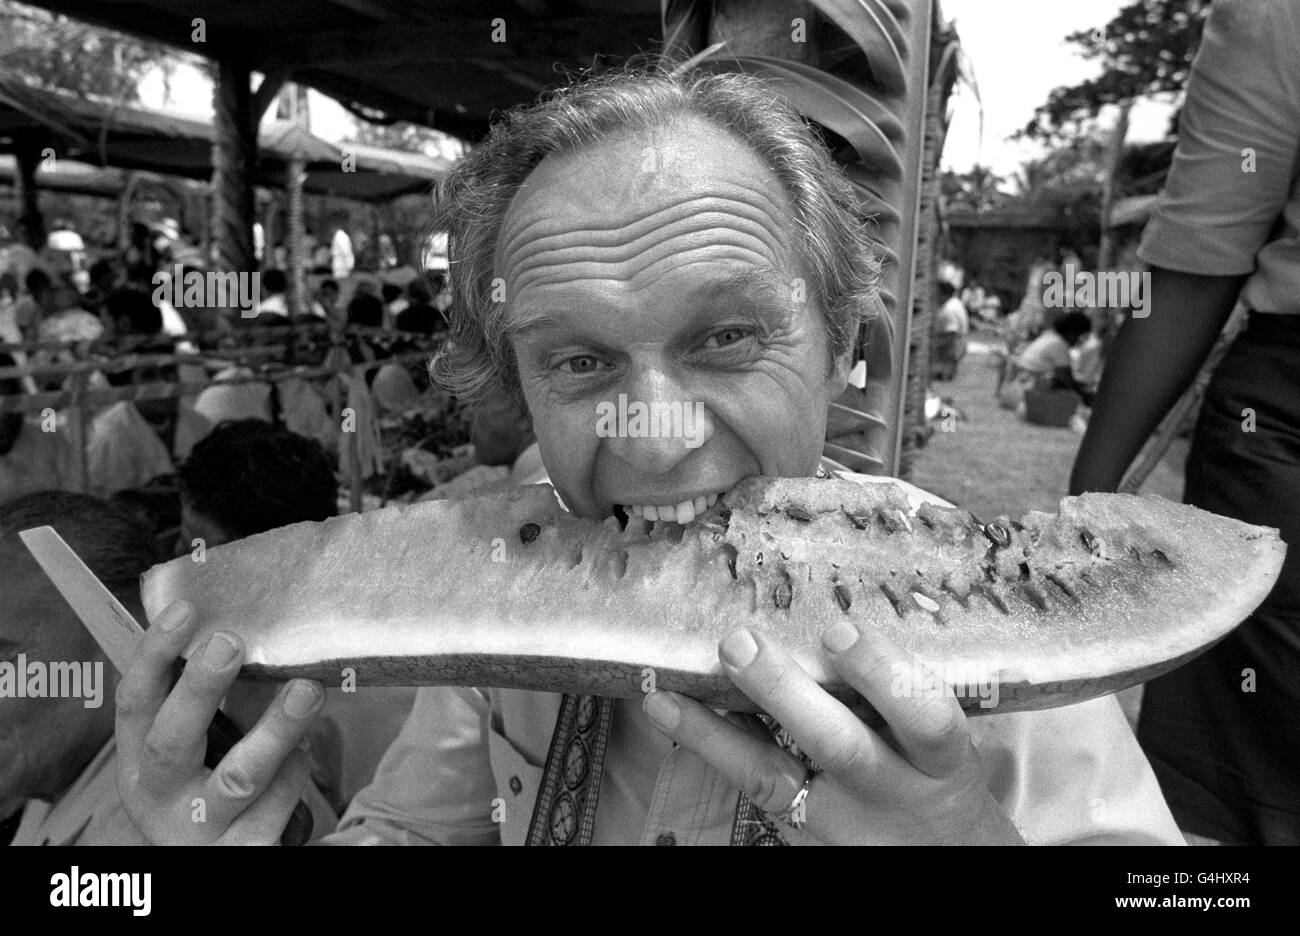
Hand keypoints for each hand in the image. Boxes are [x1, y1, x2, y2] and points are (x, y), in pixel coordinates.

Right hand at [115, 600, 324, 844]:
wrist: (207, 864)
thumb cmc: (202, 790)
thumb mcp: (187, 749)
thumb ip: (200, 699)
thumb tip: (230, 623)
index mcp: (139, 760)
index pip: (135, 701)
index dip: (154, 655)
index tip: (184, 610)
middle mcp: (161, 796)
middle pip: (174, 742)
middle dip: (200, 690)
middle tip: (230, 642)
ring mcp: (201, 829)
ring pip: (240, 778)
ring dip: (276, 730)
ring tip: (307, 690)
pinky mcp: (244, 851)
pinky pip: (277, 807)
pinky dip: (295, 774)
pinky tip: (305, 751)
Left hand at [641, 623, 1024, 844]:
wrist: (942, 860)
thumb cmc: (938, 778)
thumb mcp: (940, 737)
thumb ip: (899, 686)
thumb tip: (827, 606)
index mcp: (942, 759)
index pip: (926, 718)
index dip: (883, 674)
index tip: (841, 628)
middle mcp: (891, 791)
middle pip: (841, 746)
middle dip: (786, 692)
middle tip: (741, 640)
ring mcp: (840, 819)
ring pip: (776, 775)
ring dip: (722, 725)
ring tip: (680, 681)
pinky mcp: (799, 834)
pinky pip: (749, 787)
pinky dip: (707, 743)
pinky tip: (665, 707)